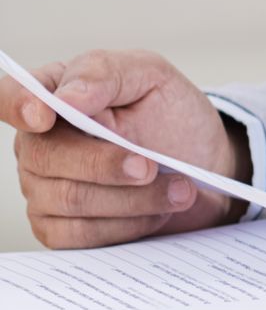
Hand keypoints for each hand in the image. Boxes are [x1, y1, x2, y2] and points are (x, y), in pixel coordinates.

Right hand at [1, 49, 239, 247]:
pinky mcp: (60, 229)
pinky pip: (80, 235)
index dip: (19, 106)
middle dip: (106, 165)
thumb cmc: (171, 116)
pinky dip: (127, 224)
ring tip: (178, 190)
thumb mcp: (151, 77)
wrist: (202, 166)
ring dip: (132, 198)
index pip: (12, 96)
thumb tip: (66, 97)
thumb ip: (106, 74)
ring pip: (70, 200)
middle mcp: (39, 142)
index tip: (45, 116)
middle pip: (44, 158)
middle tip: (153, 166)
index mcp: (53, 92)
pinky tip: (156, 212)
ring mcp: (43, 189)